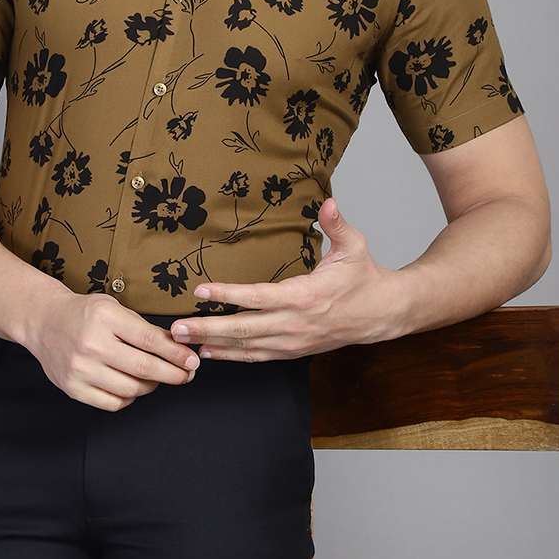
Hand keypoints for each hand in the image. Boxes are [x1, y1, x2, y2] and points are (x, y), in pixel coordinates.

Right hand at [26, 290, 200, 411]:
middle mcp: (91, 345)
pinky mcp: (73, 389)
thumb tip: (177, 347)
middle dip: (172, 374)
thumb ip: (143, 328)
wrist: (44, 322)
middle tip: (187, 375)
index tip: (192, 360)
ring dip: (151, 385)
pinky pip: (112, 403)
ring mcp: (80, 369)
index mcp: (105, 318)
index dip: (175, 353)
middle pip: (143, 367)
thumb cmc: (84, 313)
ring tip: (156, 377)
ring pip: (130, 389)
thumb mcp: (114, 308)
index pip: (149, 340)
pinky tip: (132, 386)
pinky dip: (129, 398)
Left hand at [169, 197, 403, 361]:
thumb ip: (337, 224)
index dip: (228, 295)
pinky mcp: (294, 350)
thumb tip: (328, 202)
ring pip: (247, 347)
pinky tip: (209, 353)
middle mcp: (294, 323)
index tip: (201, 291)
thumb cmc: (364, 277)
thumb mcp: (354, 246)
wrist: (382, 314)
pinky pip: (258, 356)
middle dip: (208, 329)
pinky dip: (233, 356)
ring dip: (214, 345)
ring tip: (182, 342)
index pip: (259, 297)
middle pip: (244, 329)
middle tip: (176, 329)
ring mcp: (293, 341)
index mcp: (305, 296)